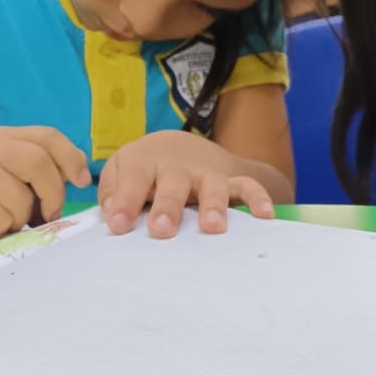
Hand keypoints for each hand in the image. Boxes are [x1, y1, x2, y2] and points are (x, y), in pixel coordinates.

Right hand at [0, 126, 90, 251]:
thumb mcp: (9, 177)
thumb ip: (38, 171)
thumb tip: (80, 177)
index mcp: (2, 138)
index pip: (47, 137)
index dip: (71, 157)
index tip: (82, 181)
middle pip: (39, 164)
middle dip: (52, 195)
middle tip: (46, 215)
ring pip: (21, 201)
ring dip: (17, 220)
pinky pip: (0, 221)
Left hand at [98, 130, 273, 238]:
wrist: (180, 146)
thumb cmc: (144, 169)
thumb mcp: (120, 172)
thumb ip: (111, 193)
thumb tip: (111, 216)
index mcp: (143, 161)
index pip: (132, 180)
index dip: (124, 202)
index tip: (118, 225)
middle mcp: (176, 165)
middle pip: (173, 183)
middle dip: (168, 206)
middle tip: (162, 230)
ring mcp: (205, 172)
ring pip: (212, 186)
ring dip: (213, 205)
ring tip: (212, 227)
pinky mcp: (229, 179)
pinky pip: (247, 186)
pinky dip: (258, 198)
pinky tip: (265, 215)